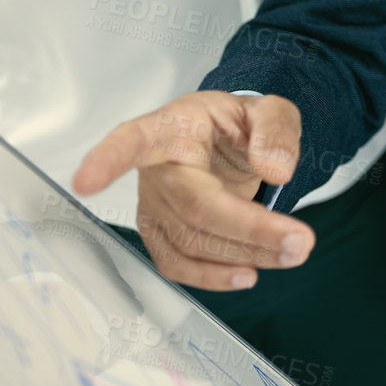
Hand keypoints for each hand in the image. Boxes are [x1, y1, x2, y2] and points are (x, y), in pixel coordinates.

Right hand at [73, 91, 314, 290]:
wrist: (224, 142)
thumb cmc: (236, 124)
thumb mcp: (269, 110)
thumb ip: (276, 130)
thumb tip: (276, 170)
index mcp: (173, 127)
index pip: (133, 140)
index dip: (107, 160)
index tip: (86, 180)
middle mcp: (154, 169)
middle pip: (194, 207)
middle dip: (249, 229)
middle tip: (299, 241)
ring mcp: (153, 205)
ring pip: (191, 242)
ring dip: (244, 255)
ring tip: (291, 252)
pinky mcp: (159, 234)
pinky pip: (177, 264)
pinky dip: (213, 275)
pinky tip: (247, 273)